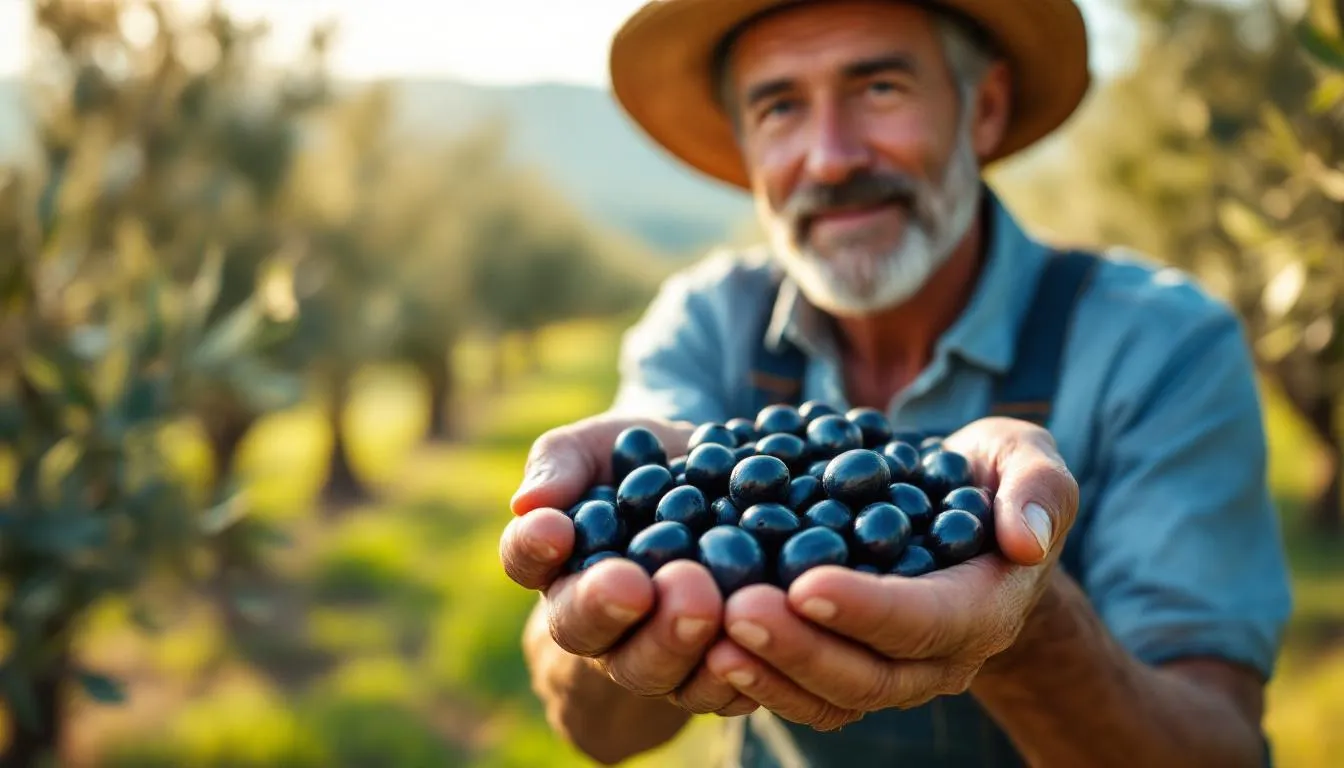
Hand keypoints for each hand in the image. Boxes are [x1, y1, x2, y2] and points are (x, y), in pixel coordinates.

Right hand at [499, 412, 757, 716]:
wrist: (718, 474)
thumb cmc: (641, 457)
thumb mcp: (599, 444)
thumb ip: (560, 464)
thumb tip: (528, 502)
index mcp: (557, 563)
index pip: (527, 558)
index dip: (534, 548)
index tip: (554, 529)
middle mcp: (596, 620)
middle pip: (585, 631)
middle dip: (608, 609)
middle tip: (638, 585)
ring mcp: (653, 651)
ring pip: (650, 670)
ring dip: (674, 643)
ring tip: (704, 606)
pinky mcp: (710, 669)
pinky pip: (717, 688)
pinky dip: (737, 670)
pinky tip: (757, 636)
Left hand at [704, 417, 1079, 729]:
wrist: (962, 511)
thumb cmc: (994, 477)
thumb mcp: (1028, 458)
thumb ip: (1040, 488)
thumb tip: (1025, 538)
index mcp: (984, 609)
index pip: (928, 621)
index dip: (869, 609)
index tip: (806, 584)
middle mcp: (940, 659)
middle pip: (870, 675)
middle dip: (802, 647)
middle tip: (739, 608)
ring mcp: (892, 672)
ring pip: (831, 698)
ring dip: (771, 673)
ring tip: (713, 638)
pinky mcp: (848, 667)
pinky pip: (803, 692)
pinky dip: (759, 676)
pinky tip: (709, 644)